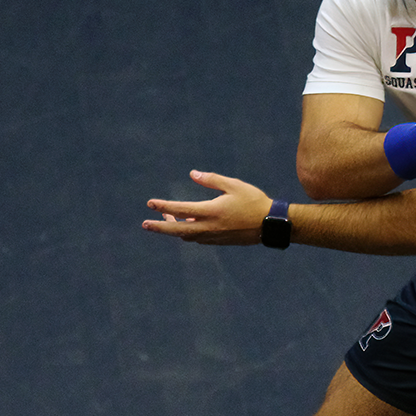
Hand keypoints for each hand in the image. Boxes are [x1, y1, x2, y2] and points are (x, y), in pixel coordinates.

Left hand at [142, 170, 270, 244]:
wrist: (270, 225)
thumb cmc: (254, 201)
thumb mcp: (234, 185)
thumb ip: (212, 180)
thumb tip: (193, 174)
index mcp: (211, 211)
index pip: (181, 209)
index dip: (163, 206)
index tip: (150, 203)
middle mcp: (209, 227)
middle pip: (177, 229)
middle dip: (159, 226)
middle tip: (145, 224)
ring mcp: (214, 237)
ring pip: (186, 235)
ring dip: (174, 228)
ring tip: (166, 218)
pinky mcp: (219, 242)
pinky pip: (197, 239)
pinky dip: (188, 233)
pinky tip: (187, 226)